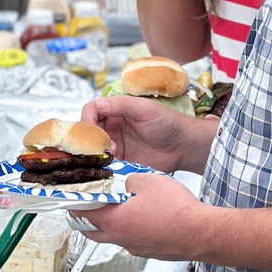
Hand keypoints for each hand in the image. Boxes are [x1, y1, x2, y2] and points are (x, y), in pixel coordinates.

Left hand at [74, 171, 206, 258]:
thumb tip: (128, 185)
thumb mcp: (146, 181)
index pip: (83, 216)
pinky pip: (133, 240)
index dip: (73, 206)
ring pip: (114, 236)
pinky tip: (143, 217)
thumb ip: (130, 180)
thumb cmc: (175, 208)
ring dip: (110, 224)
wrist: (200, 232)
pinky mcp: (151, 251)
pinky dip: (130, 229)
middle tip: (84, 208)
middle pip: (93, 232)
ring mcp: (137, 248)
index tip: (68, 200)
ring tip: (117, 208)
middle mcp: (122, 239)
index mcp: (115, 221)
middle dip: (85, 220)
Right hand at [82, 95, 197, 173]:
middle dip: (92, 139)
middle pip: (89, 130)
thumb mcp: (145, 109)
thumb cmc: (168, 123)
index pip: (92, 110)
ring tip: (112, 156)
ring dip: (97, 153)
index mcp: (117, 110)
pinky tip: (114, 166)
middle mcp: (113, 126)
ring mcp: (116, 144)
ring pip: (94, 147)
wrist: (183, 147)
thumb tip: (98, 106)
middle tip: (105, 147)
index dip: (88, 119)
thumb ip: (121, 105)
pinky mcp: (121, 160)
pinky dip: (103, 165)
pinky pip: (104, 163)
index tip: (94, 132)